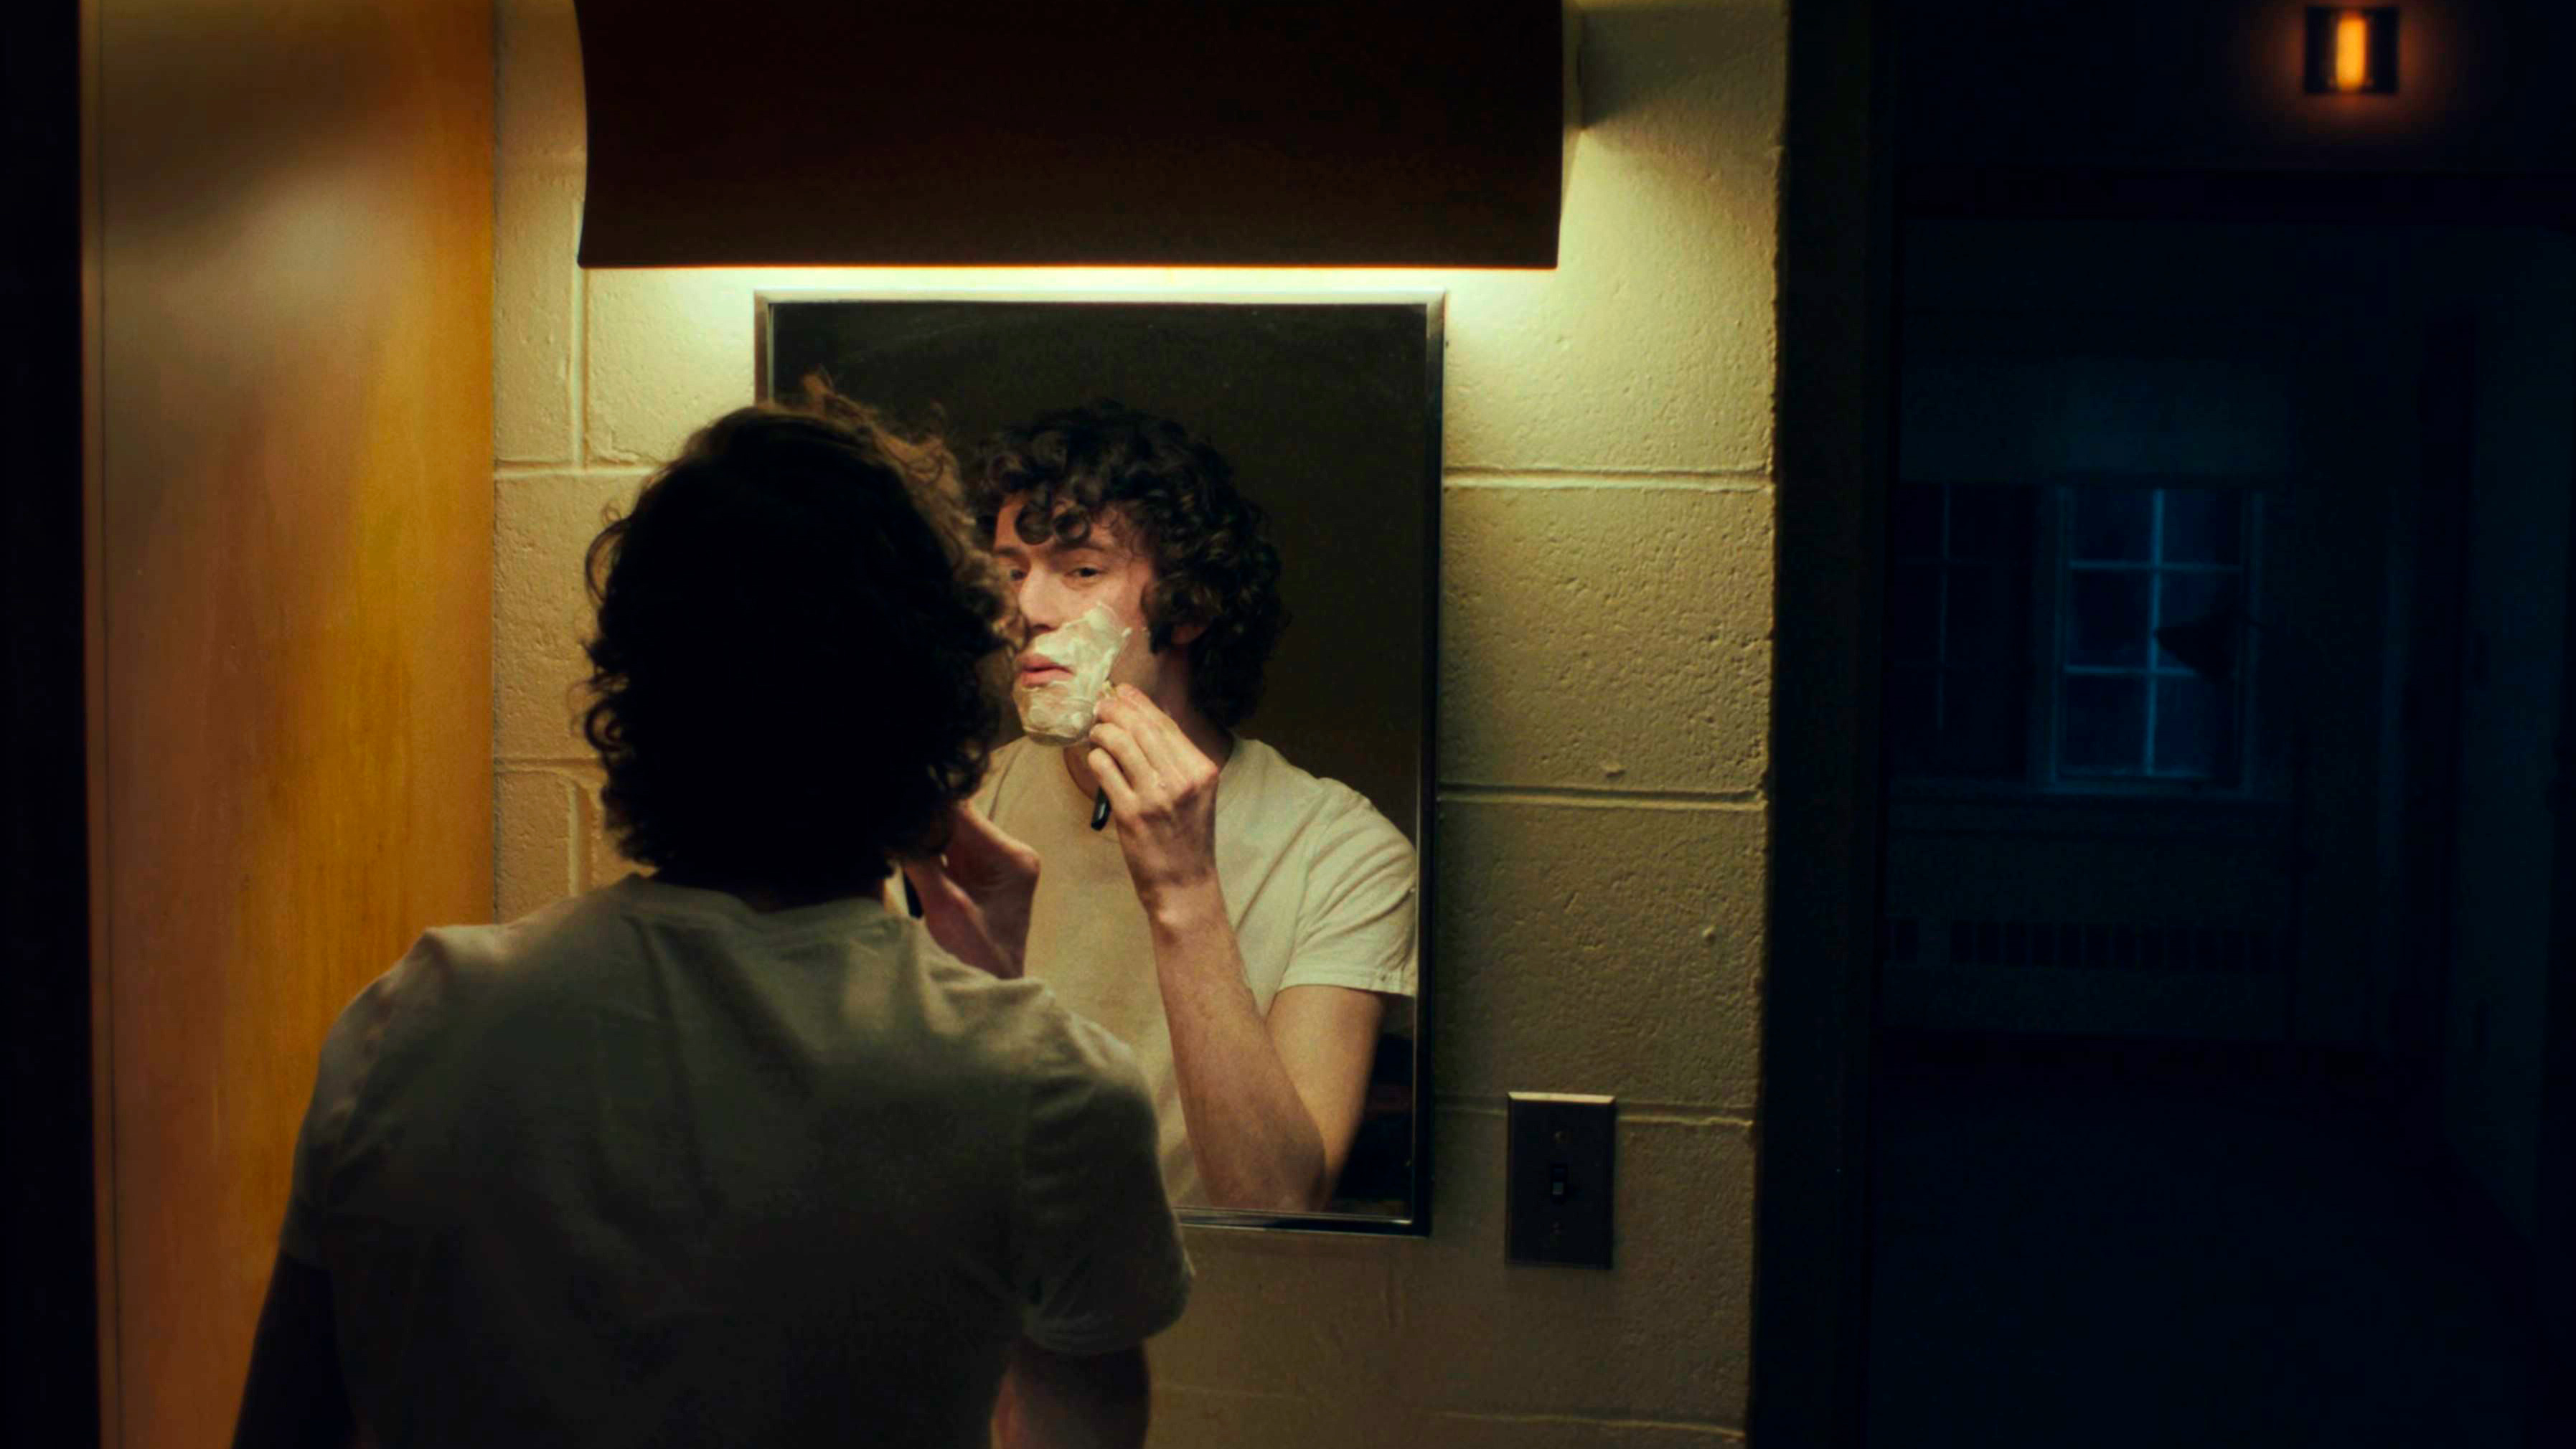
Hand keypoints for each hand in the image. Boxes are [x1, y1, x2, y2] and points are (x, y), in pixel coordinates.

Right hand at [898, 801, 1040, 977]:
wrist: (993, 996)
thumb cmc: (976, 961)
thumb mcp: (945, 908)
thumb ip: (921, 861)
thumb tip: (898, 823)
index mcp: (1011, 858)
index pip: (962, 812)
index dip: (925, 803)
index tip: (895, 803)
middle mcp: (1009, 853)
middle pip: (956, 817)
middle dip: (921, 817)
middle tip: (890, 818)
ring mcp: (995, 863)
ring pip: (949, 830)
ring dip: (921, 832)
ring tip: (893, 831)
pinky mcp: (980, 874)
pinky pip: (947, 848)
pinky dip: (926, 849)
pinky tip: (903, 847)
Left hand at [1086, 684, 1221, 916]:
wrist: (1184, 884)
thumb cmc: (1187, 838)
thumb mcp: (1196, 793)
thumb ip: (1177, 759)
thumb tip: (1145, 720)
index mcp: (1202, 769)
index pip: (1166, 723)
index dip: (1139, 703)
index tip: (1121, 691)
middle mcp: (1182, 779)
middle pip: (1141, 727)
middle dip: (1115, 710)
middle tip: (1100, 706)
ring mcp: (1156, 796)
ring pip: (1120, 743)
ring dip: (1102, 731)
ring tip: (1095, 731)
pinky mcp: (1131, 813)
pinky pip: (1105, 769)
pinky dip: (1095, 757)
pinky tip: (1094, 757)